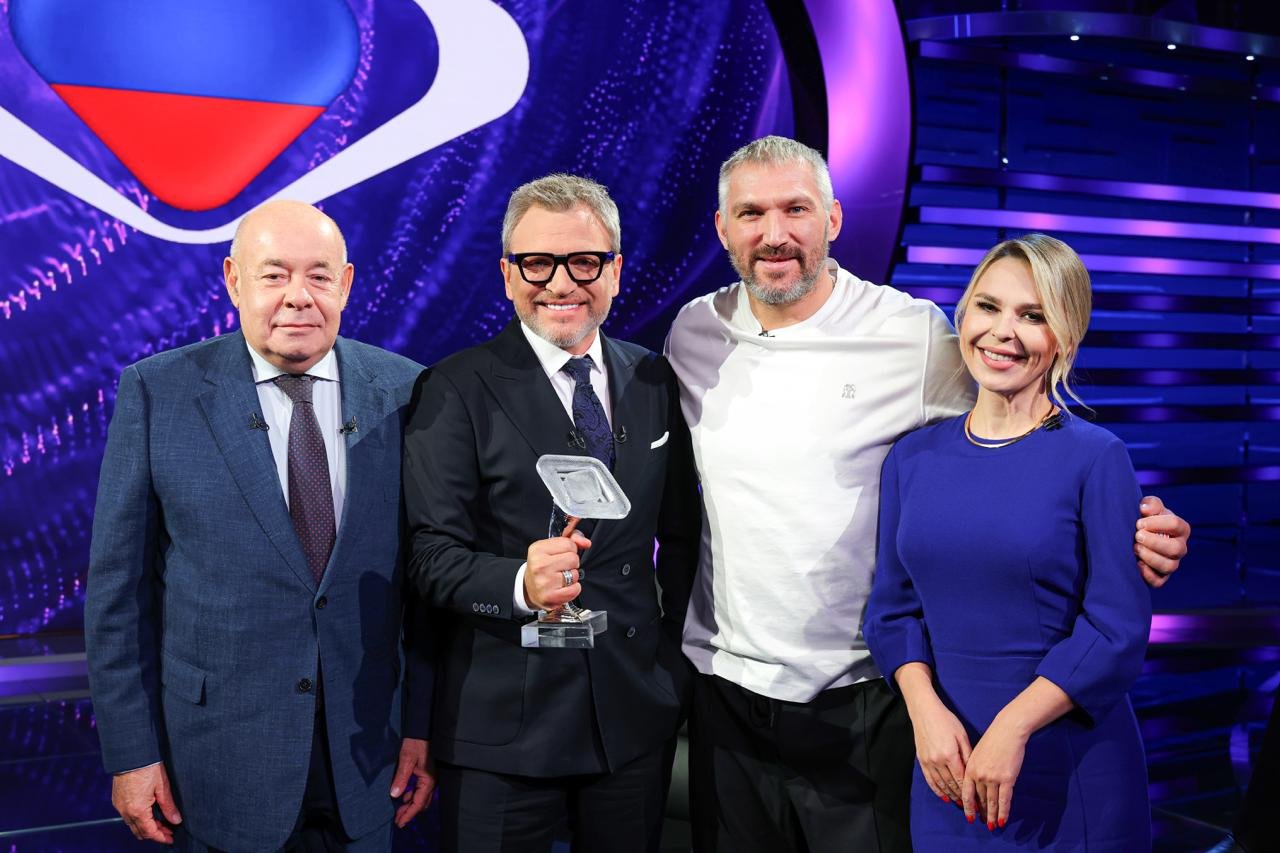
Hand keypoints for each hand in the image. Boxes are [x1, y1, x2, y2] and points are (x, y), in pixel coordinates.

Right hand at [112, 762, 181, 842]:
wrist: (130, 754)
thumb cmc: (147, 767)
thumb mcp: (162, 787)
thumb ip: (169, 806)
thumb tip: (176, 820)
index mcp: (137, 810)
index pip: (150, 832)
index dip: (161, 837)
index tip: (170, 838)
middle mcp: (125, 811)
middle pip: (139, 831)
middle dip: (154, 833)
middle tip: (168, 831)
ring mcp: (119, 806)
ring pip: (132, 824)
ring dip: (146, 826)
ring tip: (161, 822)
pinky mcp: (117, 800)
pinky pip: (127, 816)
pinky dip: (138, 819)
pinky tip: (149, 813)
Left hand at [390, 737, 433, 827]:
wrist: (421, 730)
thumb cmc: (415, 744)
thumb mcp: (406, 761)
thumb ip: (401, 779)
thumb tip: (394, 795)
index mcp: (428, 780)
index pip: (418, 804)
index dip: (408, 815)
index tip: (399, 823)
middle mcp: (431, 781)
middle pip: (421, 804)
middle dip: (410, 813)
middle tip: (397, 820)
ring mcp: (429, 778)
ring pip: (421, 798)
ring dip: (410, 805)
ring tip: (399, 811)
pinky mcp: (426, 774)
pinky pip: (420, 790)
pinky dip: (412, 797)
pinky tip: (404, 797)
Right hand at [523, 530, 591, 611]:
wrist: (529, 588)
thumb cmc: (543, 566)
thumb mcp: (552, 548)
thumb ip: (572, 539)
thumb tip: (586, 543)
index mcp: (538, 549)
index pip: (569, 544)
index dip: (570, 550)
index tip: (561, 555)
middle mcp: (539, 565)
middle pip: (573, 559)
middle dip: (572, 563)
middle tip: (561, 568)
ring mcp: (544, 582)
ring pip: (575, 574)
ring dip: (572, 577)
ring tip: (560, 578)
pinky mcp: (550, 596)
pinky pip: (575, 589)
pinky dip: (574, 589)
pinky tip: (563, 588)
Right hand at [908, 698, 970, 804]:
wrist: (924, 712)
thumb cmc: (946, 721)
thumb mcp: (961, 735)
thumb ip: (968, 754)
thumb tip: (974, 771)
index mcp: (950, 754)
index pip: (961, 779)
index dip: (969, 792)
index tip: (977, 801)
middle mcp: (938, 761)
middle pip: (951, 784)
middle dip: (961, 797)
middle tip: (970, 807)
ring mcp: (928, 762)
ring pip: (940, 784)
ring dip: (950, 795)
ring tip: (959, 804)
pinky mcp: (921, 760)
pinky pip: (930, 780)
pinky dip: (937, 790)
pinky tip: (943, 796)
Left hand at [962, 717, 1026, 831]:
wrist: (1007, 730)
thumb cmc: (992, 740)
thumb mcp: (976, 753)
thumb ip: (973, 768)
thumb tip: (973, 783)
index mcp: (969, 768)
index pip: (966, 793)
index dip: (967, 806)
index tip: (969, 815)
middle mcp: (979, 775)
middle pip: (979, 799)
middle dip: (981, 812)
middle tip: (982, 822)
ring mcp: (993, 778)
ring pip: (991, 802)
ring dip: (991, 816)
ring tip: (991, 826)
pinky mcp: (1007, 779)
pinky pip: (1004, 800)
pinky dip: (1003, 811)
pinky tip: (1002, 820)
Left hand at [1135, 496, 1189, 587]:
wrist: (1135, 535)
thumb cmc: (1146, 519)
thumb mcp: (1149, 508)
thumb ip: (1150, 504)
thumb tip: (1145, 509)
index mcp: (1181, 529)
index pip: (1176, 525)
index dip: (1156, 523)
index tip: (1139, 523)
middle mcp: (1180, 548)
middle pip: (1176, 549)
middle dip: (1154, 542)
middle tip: (1137, 536)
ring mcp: (1171, 563)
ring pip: (1169, 566)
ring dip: (1151, 557)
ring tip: (1135, 548)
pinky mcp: (1160, 576)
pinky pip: (1159, 581)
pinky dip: (1147, 574)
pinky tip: (1136, 564)